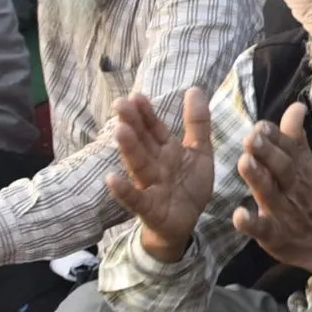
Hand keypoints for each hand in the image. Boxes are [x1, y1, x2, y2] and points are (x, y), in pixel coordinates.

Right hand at [104, 88, 216, 262]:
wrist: (186, 223)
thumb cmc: (188, 185)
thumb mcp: (199, 151)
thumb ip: (197, 122)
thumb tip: (195, 88)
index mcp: (166, 150)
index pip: (154, 128)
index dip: (146, 113)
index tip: (137, 96)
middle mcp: (155, 165)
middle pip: (142, 142)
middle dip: (132, 123)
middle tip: (119, 104)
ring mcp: (150, 186)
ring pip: (139, 165)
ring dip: (129, 149)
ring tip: (120, 131)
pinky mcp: (150, 209)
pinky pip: (136, 200)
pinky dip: (124, 191)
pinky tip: (111, 179)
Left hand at [234, 103, 311, 274]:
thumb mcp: (308, 167)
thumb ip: (296, 138)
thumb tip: (296, 106)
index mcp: (300, 169)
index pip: (289, 148)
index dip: (276, 137)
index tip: (261, 125)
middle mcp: (292, 187)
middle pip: (281, 167)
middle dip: (267, 152)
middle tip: (251, 138)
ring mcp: (284, 212)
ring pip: (270, 193)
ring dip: (257, 178)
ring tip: (244, 163)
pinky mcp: (275, 235)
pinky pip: (262, 229)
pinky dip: (251, 223)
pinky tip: (239, 215)